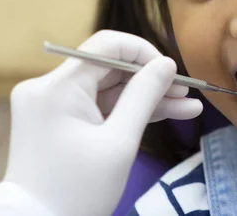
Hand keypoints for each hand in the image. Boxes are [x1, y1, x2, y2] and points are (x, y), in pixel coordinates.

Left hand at [0, 31, 201, 215]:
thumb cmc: (79, 190)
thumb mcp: (119, 142)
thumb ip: (144, 96)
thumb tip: (166, 63)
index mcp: (57, 88)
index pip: (107, 45)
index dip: (144, 53)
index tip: (171, 73)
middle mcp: (48, 87)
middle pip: (109, 67)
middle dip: (150, 79)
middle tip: (187, 93)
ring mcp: (51, 104)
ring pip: (108, 88)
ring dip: (145, 98)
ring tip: (188, 107)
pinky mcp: (57, 119)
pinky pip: (98, 106)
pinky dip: (127, 111)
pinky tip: (165, 113)